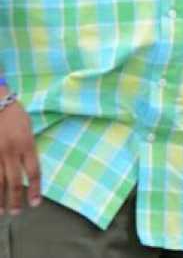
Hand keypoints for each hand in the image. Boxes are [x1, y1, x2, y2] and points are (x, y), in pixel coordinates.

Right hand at [0, 100, 41, 214]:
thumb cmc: (14, 113)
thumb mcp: (28, 129)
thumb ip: (28, 148)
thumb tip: (27, 168)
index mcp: (27, 144)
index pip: (34, 172)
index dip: (35, 189)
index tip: (35, 203)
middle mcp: (11, 151)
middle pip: (14, 181)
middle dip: (16, 199)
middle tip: (16, 213)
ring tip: (1, 211)